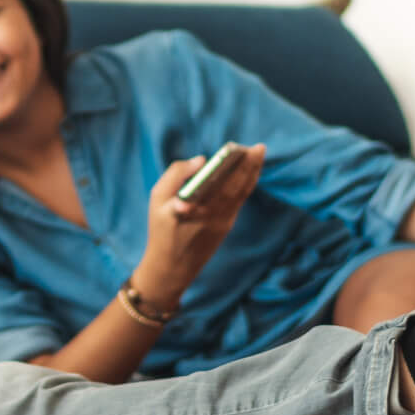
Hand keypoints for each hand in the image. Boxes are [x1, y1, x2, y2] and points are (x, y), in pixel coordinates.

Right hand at [131, 144, 265, 306]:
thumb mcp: (156, 198)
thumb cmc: (161, 228)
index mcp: (191, 205)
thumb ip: (176, 174)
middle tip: (258, 147)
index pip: (216, 180)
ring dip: (252, 173)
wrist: (171, 266)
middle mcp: (210, 213)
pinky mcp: (227, 226)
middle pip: (235, 185)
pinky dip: (247, 184)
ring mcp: (222, 221)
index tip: (239, 148)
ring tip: (258, 154)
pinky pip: (240, 200)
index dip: (230, 164)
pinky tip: (250, 172)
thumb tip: (202, 160)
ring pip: (241, 192)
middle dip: (249, 165)